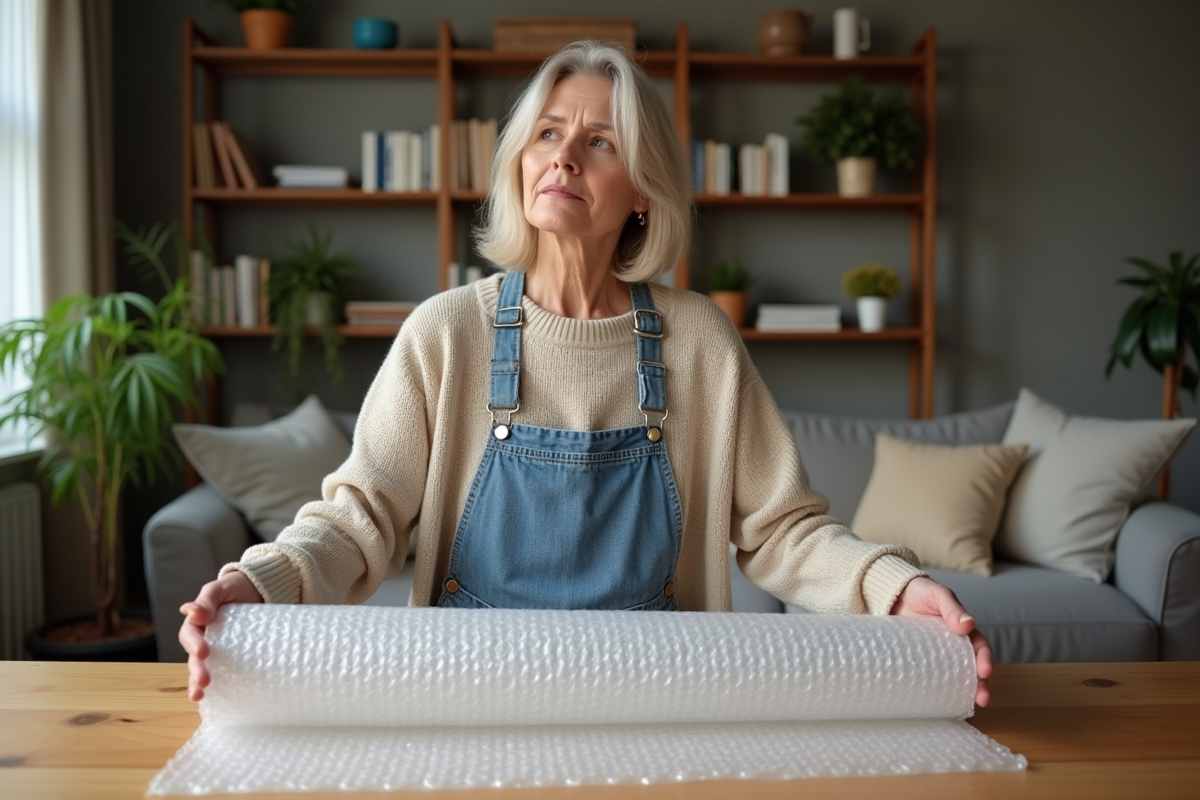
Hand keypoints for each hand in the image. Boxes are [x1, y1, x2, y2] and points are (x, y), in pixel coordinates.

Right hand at [178, 571, 262, 701]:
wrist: (261, 589)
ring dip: (199, 683)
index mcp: (198, 621)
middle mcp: (205, 637)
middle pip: (195, 657)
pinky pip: (226, 672)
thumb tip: (189, 611)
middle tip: (203, 681)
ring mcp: (220, 649)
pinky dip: (221, 685)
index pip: (190, 634)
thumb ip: (208, 599)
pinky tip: (222, 697)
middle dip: (196, 671)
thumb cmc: (237, 587)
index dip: (193, 644)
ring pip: (205, 668)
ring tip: (200, 696)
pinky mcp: (235, 657)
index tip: (203, 651)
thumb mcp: (222, 587)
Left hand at [890, 576, 991, 706]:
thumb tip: (968, 624)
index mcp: (963, 629)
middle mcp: (954, 645)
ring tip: (968, 706)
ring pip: (955, 676)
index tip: (985, 672)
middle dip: (981, 685)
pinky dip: (939, 690)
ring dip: (963, 692)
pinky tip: (939, 702)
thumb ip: (951, 607)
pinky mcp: (920, 660)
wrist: (892, 593)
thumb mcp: (937, 594)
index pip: (980, 647)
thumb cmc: (920, 591)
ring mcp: (937, 654)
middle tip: (982, 699)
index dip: (985, 660)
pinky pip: (932, 676)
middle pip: (972, 668)